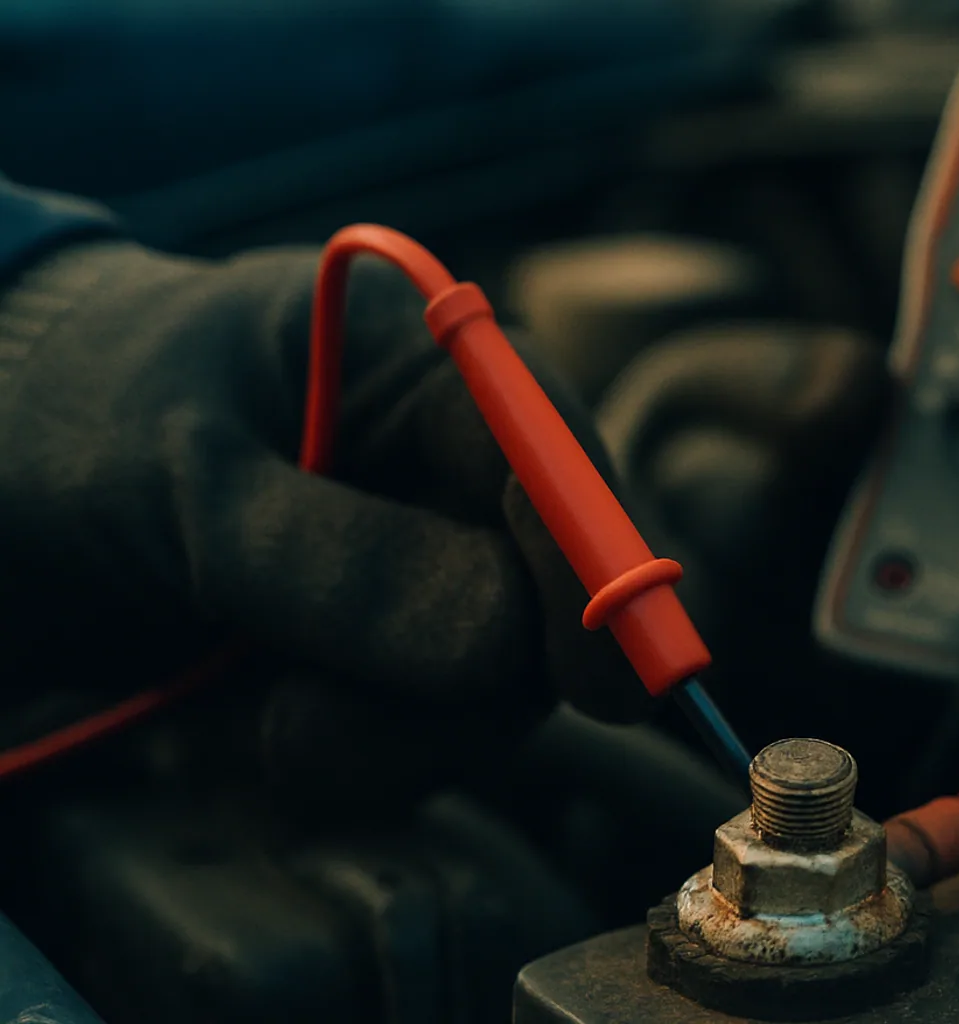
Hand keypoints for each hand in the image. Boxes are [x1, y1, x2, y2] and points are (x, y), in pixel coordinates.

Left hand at [0, 239, 648, 809]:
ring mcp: (416, 565)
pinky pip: (419, 733)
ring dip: (392, 736)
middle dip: (457, 684)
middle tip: (311, 731)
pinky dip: (354, 758)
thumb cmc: (70, 423)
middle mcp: (445, 467)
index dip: (596, 569)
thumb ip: (338, 559)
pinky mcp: (375, 652)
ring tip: (265, 731)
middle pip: (546, 597)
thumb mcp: (184, 482)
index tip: (602, 686)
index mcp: (428, 365)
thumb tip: (503, 647)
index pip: (558, 460)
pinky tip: (256, 732)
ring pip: (489, 687)